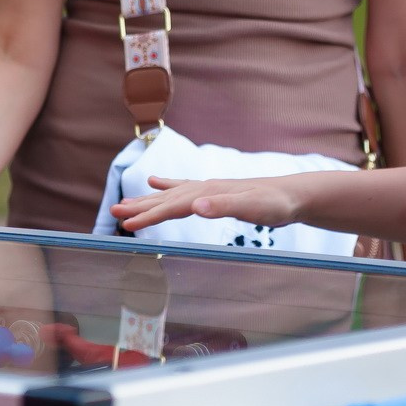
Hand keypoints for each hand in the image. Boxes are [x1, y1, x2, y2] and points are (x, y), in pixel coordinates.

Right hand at [110, 175, 303, 233]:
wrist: (292, 194)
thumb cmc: (274, 204)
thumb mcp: (252, 208)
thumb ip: (223, 206)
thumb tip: (195, 206)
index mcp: (207, 194)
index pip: (171, 206)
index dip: (148, 215)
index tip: (126, 224)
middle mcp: (203, 188)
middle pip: (164, 198)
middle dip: (139, 206)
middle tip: (113, 212)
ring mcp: (207, 188)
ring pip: (169, 193)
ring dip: (146, 198)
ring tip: (123, 201)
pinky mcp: (214, 192)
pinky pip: (182, 188)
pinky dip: (166, 185)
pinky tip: (155, 181)